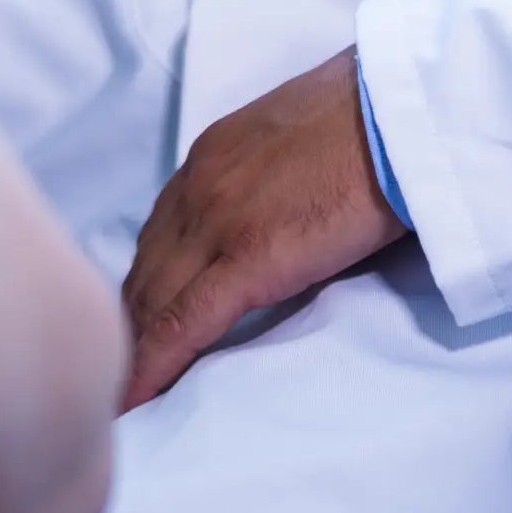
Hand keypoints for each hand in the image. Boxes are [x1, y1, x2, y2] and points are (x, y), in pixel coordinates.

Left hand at [120, 49, 400, 408]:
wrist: (396, 113)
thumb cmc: (370, 123)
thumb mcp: (295, 140)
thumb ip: (267, 176)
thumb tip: (274, 213)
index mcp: (213, 155)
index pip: (161, 231)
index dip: (144, 282)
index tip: (132, 320)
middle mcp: (199, 185)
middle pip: (146, 268)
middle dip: (128, 321)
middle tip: (114, 366)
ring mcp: (216, 221)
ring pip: (153, 298)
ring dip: (133, 345)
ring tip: (119, 389)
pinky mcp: (246, 258)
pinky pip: (184, 323)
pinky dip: (153, 364)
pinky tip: (136, 399)